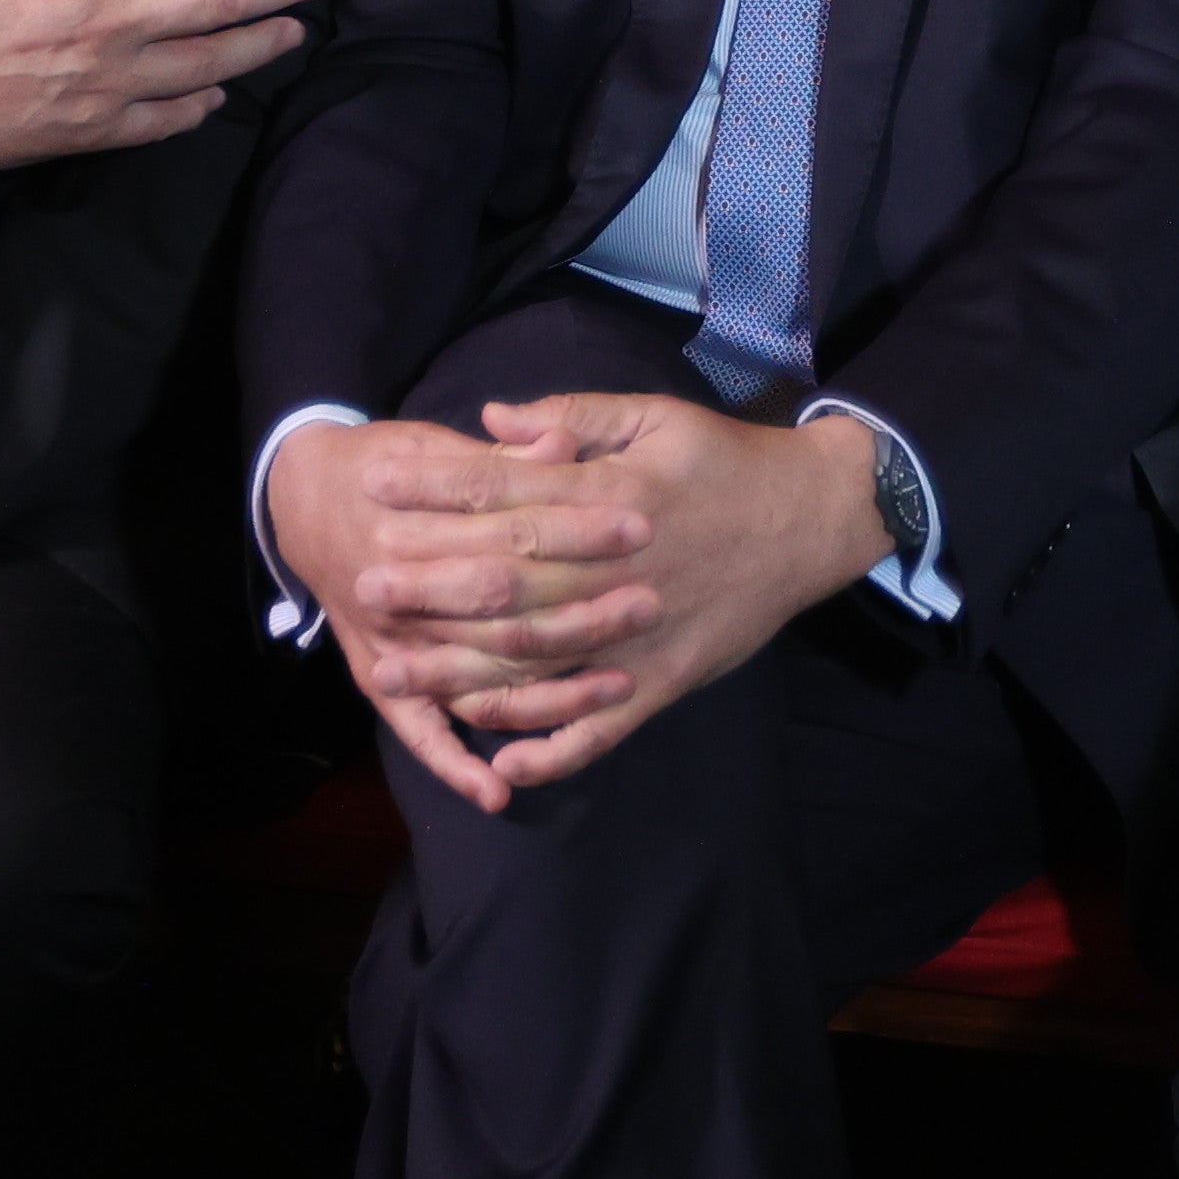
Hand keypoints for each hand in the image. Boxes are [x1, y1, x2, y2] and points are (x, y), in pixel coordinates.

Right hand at [262, 413, 653, 814]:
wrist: (305, 500)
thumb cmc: (389, 468)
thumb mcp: (437, 443)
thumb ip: (503, 454)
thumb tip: (564, 444)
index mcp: (417, 523)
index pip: (512, 531)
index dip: (579, 528)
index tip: (641, 525)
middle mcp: (401, 592)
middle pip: (504, 609)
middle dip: (583, 610)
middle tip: (651, 604)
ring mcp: (392, 644)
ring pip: (478, 678)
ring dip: (549, 691)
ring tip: (618, 687)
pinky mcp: (380, 678)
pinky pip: (418, 731)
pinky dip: (453, 764)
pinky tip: (499, 791)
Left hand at [402, 395, 897, 796]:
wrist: (814, 517)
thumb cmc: (726, 460)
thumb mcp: (654, 416)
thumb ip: (572, 415)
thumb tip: (491, 420)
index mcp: (612, 496)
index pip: (506, 493)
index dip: (437, 492)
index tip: (377, 490)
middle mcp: (617, 570)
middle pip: (507, 582)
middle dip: (430, 586)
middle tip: (364, 588)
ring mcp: (640, 633)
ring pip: (539, 661)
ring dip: (463, 670)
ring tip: (397, 674)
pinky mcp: (666, 678)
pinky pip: (603, 725)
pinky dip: (555, 748)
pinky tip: (501, 764)